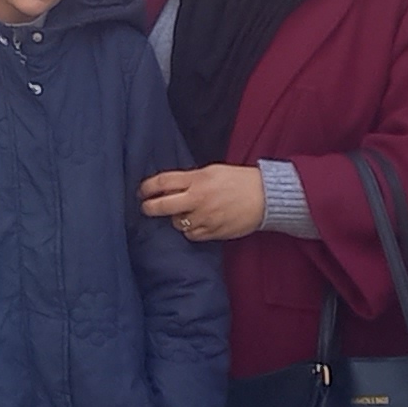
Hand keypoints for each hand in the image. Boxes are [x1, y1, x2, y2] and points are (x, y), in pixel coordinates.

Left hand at [141, 164, 269, 243]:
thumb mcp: (213, 172)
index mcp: (198, 180)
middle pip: (162, 206)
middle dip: (149, 207)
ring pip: (177, 223)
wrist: (266, 197)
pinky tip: (197, 223)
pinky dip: (190, 230)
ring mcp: (205, 218)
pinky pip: (192, 235)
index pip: (163, 182)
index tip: (142, 191)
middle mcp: (198, 199)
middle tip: (146, 208)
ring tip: (185, 213)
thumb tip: (170, 187)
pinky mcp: (213, 232)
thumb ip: (191, 179)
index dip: (147, 187)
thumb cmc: (239, 181)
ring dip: (177, 218)